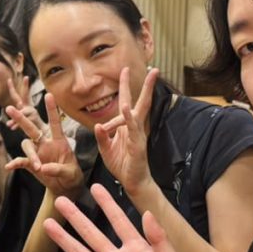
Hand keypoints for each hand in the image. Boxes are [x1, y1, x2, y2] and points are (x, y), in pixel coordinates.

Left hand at [5, 74, 42, 131]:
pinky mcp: (34, 117)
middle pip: (23, 95)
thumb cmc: (33, 131)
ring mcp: (32, 111)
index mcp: (27, 107)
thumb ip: (15, 123)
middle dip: (21, 86)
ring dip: (14, 118)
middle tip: (19, 78)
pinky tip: (12, 127)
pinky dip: (16, 124)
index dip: (20, 86)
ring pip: (22, 111)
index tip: (19, 77)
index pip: (23, 95)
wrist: (43, 138)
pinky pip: (24, 118)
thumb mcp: (23, 125)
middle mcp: (29, 107)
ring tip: (9, 125)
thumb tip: (8, 125)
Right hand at [6, 93, 84, 198]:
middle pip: (32, 128)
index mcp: (59, 140)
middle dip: (21, 118)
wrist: (65, 186)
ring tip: (38, 166)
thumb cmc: (71, 175)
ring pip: (27, 145)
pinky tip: (9, 167)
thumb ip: (58, 169)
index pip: (55, 122)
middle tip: (10, 108)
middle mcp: (46, 143)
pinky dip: (15, 163)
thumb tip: (43, 167)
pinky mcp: (31, 164)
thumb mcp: (70, 172)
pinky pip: (21, 161)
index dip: (52, 109)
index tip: (49, 95)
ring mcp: (37, 153)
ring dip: (30, 154)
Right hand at [41, 184, 193, 251]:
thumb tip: (147, 213)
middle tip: (61, 201)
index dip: (107, 204)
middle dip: (77, 217)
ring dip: (64, 239)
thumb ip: (158, 239)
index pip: (118, 220)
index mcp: (136, 248)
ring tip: (48, 224)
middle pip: (92, 233)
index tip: (95, 186)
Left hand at [94, 67, 157, 194]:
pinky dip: (129, 119)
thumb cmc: (121, 165)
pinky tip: (127, 109)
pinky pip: (133, 130)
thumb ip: (102, 137)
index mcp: (126, 126)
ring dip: (146, 95)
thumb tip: (99, 125)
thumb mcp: (106, 149)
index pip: (127, 102)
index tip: (125, 70)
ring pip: (141, 112)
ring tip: (150, 79)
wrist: (131, 182)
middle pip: (141, 102)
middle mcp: (135, 128)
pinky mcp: (137, 145)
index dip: (125, 87)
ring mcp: (138, 135)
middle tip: (154, 69)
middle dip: (147, 86)